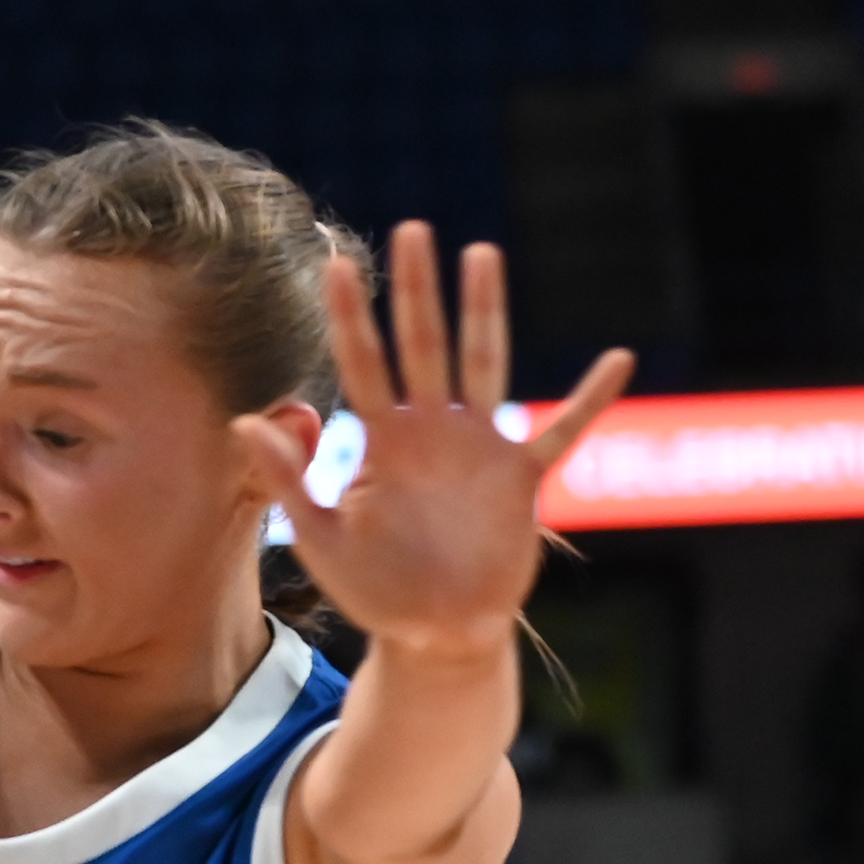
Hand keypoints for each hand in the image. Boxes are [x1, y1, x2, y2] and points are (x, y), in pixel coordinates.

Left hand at [239, 221, 634, 655]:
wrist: (433, 633)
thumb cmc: (375, 588)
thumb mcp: (321, 540)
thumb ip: (288, 481)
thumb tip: (245, 421)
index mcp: (383, 442)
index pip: (362, 363)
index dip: (349, 315)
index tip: (334, 264)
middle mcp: (431, 431)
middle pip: (423, 344)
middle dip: (416, 289)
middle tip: (412, 230)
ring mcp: (480, 448)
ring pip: (484, 364)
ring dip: (484, 312)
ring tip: (481, 255)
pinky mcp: (522, 480)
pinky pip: (562, 432)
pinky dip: (589, 400)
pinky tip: (618, 360)